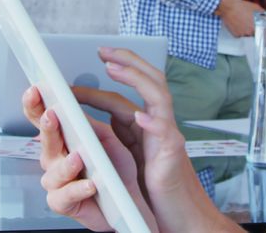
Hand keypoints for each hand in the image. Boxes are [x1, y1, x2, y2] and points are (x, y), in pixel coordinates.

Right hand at [22, 86, 156, 231]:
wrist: (127, 200)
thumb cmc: (115, 170)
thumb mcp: (106, 140)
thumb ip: (90, 125)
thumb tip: (76, 106)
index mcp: (63, 139)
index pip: (43, 119)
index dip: (36, 105)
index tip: (36, 90)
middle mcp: (56, 159)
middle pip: (45, 141)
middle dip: (47, 127)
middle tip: (51, 115)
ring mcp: (57, 181)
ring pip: (54, 171)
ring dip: (66, 164)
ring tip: (78, 157)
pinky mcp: (63, 203)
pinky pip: (65, 196)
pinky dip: (78, 189)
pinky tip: (89, 184)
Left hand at [23, 48, 233, 231]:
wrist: (180, 215)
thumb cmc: (156, 189)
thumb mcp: (131, 156)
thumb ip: (119, 135)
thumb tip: (94, 118)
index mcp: (145, 125)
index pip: (127, 92)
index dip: (105, 80)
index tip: (85, 70)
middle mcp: (159, 125)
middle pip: (150, 81)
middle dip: (127, 62)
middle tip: (103, 51)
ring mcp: (168, 137)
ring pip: (159, 96)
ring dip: (136, 79)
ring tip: (114, 68)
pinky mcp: (172, 157)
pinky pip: (165, 134)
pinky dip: (153, 122)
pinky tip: (140, 116)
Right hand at [216, 0, 263, 36]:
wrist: (228, 7)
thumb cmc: (241, 6)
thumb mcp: (255, 7)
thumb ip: (263, 13)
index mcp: (257, 25)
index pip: (263, 32)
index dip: (262, 30)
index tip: (262, 28)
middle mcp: (250, 32)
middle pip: (255, 34)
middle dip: (254, 29)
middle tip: (250, 22)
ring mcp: (243, 34)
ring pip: (247, 35)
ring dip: (247, 30)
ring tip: (243, 22)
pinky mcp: (236, 35)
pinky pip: (240, 35)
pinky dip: (240, 31)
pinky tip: (238, 24)